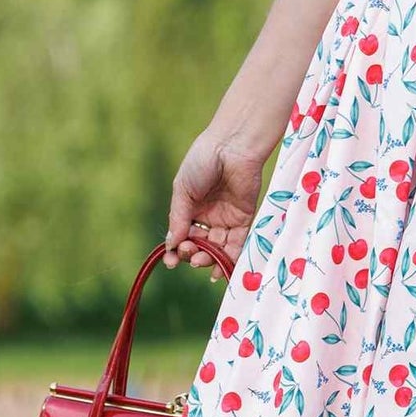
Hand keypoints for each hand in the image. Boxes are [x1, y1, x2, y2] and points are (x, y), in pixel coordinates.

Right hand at [163, 130, 268, 268]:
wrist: (231, 146)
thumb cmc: (202, 162)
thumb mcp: (182, 190)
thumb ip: (178, 219)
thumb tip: (170, 245)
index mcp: (189, 208)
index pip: (182, 236)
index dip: (176, 250)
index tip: (170, 262)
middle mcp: (208, 216)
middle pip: (199, 245)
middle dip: (192, 254)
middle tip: (189, 253)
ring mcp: (227, 219)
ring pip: (217, 248)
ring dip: (208, 260)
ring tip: (201, 260)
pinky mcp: (245, 218)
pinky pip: (237, 244)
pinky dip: (229, 259)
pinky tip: (219, 270)